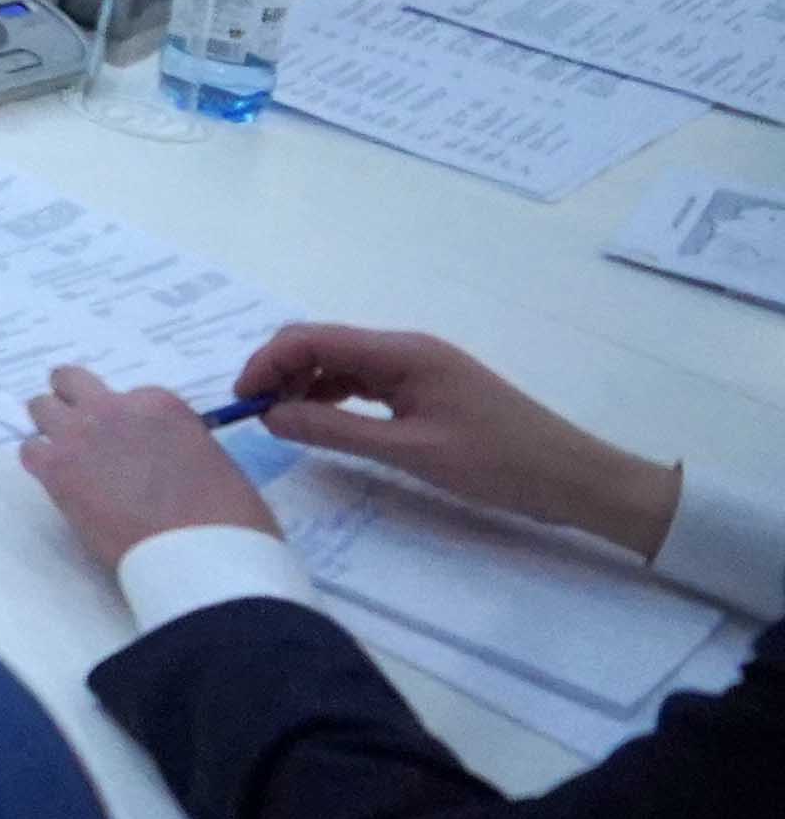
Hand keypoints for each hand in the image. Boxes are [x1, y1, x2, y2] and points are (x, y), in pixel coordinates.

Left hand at [20, 364, 270, 569]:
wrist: (200, 550)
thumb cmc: (226, 513)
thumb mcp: (210, 457)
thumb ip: (176, 441)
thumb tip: (158, 454)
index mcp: (158, 404)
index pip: (126, 396)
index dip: (126, 422)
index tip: (131, 445)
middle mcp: (113, 408)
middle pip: (70, 382)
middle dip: (73, 403)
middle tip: (83, 433)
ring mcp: (80, 435)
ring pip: (41, 408)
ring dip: (51, 428)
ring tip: (67, 458)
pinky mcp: (57, 469)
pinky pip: (30, 451)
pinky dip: (41, 462)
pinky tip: (59, 482)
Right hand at [233, 323, 681, 555]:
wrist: (577, 479)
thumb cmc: (499, 464)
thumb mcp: (411, 452)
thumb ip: (336, 430)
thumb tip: (271, 415)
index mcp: (403, 352)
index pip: (313, 339)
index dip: (267, 364)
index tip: (241, 404)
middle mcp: (407, 349)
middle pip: (323, 345)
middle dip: (279, 372)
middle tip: (256, 418)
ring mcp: (420, 368)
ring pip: (342, 364)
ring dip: (305, 386)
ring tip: (283, 424)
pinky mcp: (430, 390)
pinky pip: (366, 382)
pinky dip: (335, 397)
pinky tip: (325, 424)